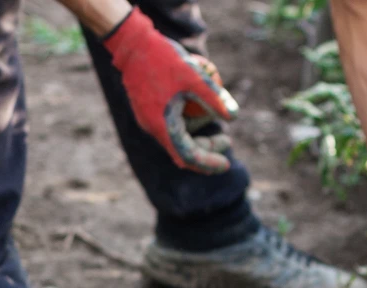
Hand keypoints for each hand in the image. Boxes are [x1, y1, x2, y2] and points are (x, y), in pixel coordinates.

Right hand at [103, 10, 238, 173]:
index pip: (189, 156)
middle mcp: (153, 128)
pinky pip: (169, 127)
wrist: (132, 44)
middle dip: (206, 151)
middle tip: (227, 141)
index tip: (226, 164)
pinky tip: (198, 111)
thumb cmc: (164, 59)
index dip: (208, 163)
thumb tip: (234, 117)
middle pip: (182, 151)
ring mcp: (148, 120)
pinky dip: (186, 127)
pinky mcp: (147, 111)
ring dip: (197, 138)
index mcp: (163, 126)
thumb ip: (215, 98)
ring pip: (176, 140)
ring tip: (217, 124)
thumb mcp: (194, 77)